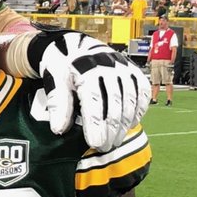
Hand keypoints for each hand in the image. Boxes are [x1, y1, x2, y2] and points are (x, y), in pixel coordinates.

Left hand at [27, 30, 149, 149]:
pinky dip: (138, 110)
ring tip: (115, 142)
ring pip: (130, 102)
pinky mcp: (134, 72)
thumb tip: (59, 130)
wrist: (76, 48)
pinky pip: (142, 93)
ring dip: (124, 125)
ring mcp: (125, 69)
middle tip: (104, 149)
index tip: (95, 144)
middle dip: (111, 130)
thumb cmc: (63, 68)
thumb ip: (59, 105)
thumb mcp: (55, 82)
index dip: (96, 125)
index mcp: (88, 70)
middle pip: (115, 105)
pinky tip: (129, 124)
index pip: (95, 103)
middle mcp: (110, 68)